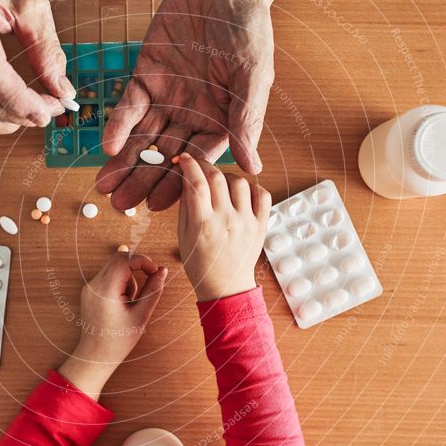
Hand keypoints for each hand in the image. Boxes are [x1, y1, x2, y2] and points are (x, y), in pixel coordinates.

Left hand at [59, 252, 166, 399]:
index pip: (124, 259)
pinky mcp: (89, 291)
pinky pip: (108, 276)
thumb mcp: (141, 315)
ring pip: (114, 266)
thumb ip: (153, 290)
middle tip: (146, 285)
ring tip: (130, 302)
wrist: (95, 356)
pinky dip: (120, 283)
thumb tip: (162, 270)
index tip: (155, 272)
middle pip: (118, 258)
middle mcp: (93, 284)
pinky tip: (121, 302)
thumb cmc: (118, 340)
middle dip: (136, 267)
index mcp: (105, 290)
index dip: (143, 261)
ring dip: (128, 277)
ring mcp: (89, 287)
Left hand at [96, 0, 291, 210]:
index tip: (158, 206)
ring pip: (142, 138)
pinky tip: (108, 146)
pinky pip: (129, 107)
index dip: (178, 183)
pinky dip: (118, 125)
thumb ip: (246, 120)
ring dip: (124, 162)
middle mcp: (191, 115)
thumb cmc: (247, 29)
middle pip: (164, 156)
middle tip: (121, 205)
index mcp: (220, 121)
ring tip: (106, 187)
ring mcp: (167, 97)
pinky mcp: (146, 76)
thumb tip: (254, 168)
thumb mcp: (252, 76)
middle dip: (142, 180)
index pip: (197, 161)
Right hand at [178, 153, 270, 301]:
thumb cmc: (200, 263)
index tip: (184, 159)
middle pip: (218, 177)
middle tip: (201, 166)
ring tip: (221, 184)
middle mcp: (226, 220)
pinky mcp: (261, 226)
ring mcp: (246, 222)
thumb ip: (186, 205)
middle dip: (206, 166)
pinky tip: (242, 193)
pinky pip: (262, 195)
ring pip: (240, 182)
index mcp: (203, 224)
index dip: (189, 165)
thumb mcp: (183, 234)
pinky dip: (252, 188)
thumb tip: (187, 178)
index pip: (196, 183)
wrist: (225, 287)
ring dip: (228, 176)